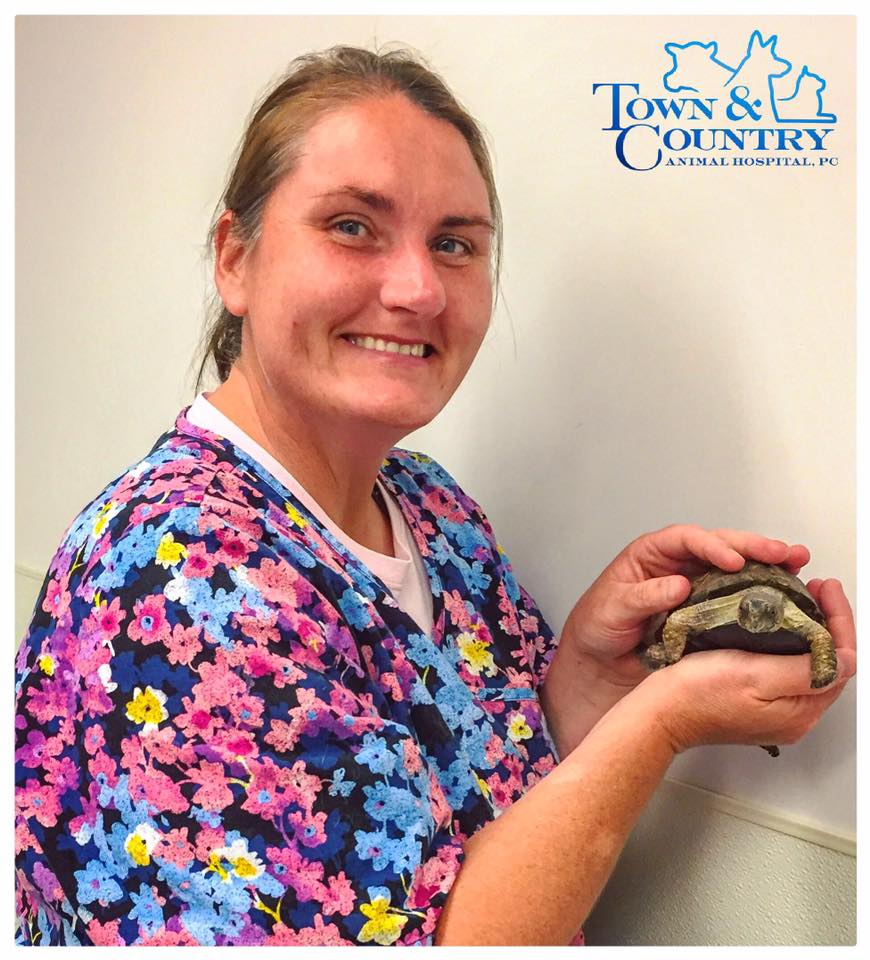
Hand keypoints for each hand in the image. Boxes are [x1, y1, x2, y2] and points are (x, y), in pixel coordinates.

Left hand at [560, 525, 810, 689]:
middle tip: (781, 553)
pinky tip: (785, 593)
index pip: (686, 539)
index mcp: (653, 554)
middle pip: (719, 545)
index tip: (732, 561)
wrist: (599, 660)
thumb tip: (678, 584)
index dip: (711, 546)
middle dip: (751, 547)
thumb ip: (645, 596)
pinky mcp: (708, 610)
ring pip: (736, 566)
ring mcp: (696, 585)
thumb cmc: (599, 624)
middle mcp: (679, 564)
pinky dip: (761, 592)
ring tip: (795, 562)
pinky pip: (737, 595)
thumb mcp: (614, 607)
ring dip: (766, 563)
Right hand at [635, 577, 855, 753]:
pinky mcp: (755, 702)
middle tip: (816, 590)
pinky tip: (775, 625)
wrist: (659, 713)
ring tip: (799, 600)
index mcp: (799, 711)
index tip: (825, 589)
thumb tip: (845, 660)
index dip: (839, 619)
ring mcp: (774, 710)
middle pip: (827, 661)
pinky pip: (784, 667)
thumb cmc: (696, 696)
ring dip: (808, 629)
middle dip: (827, 621)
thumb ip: (805, 670)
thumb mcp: (755, 676)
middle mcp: (792, 714)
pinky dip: (788, 641)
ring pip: (807, 662)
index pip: (840, 660)